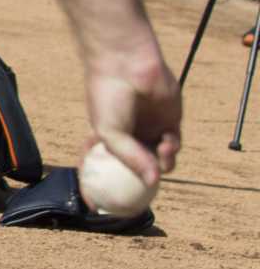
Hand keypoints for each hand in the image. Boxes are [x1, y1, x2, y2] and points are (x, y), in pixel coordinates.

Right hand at [82, 45, 181, 187]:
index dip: (98, 184)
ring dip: (160, 166)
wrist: (127, 65)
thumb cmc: (108, 96)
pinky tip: (166, 147)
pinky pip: (173, 146)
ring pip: (157, 160)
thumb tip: (153, 182)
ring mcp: (148, 130)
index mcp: (105, 137)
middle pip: (134, 167)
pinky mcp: (169, 122)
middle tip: (142, 192)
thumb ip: (130, 159)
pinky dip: (171, 151)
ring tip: (158, 160)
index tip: (95, 203)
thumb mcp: (109, 133)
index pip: (101, 165)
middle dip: (138, 181)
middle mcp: (128, 136)